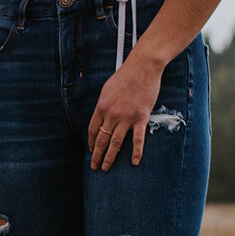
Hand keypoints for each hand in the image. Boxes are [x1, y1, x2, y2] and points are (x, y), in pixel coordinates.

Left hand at [87, 53, 163, 170]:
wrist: (143, 67)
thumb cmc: (125, 77)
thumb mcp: (107, 90)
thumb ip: (104, 105)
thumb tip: (101, 118)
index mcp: (101, 107)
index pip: (93, 130)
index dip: (92, 143)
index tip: (91, 151)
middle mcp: (111, 114)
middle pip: (102, 140)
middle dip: (97, 155)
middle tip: (95, 167)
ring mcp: (126, 117)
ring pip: (115, 143)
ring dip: (110, 157)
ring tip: (106, 168)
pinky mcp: (141, 117)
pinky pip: (137, 139)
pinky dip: (136, 152)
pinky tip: (133, 162)